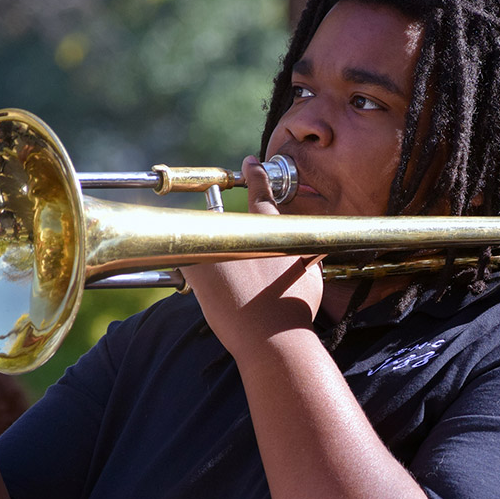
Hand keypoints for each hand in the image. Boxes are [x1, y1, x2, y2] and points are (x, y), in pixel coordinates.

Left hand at [184, 157, 323, 356]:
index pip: (261, 192)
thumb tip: (316, 251)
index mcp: (271, 229)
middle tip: (233, 264)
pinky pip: (183, 257)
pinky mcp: (195, 266)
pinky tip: (197, 284)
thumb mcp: (311, 274)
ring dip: (208, 252)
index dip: (255, 175)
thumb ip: (306, 255)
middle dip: (227, 237)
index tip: (250, 162)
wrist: (270, 335)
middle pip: (226, 219)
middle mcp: (242, 230)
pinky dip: (187, 266)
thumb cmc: (293, 309)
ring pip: (204, 238)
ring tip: (221, 282)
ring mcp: (215, 245)